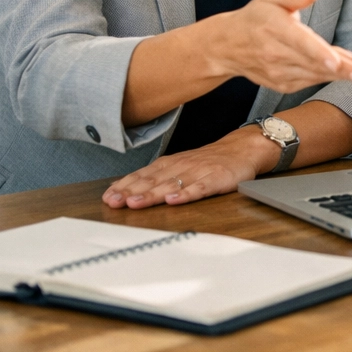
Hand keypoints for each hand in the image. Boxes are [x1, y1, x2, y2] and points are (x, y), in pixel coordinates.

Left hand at [103, 125, 278, 208]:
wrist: (243, 148)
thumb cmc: (208, 160)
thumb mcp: (179, 164)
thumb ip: (154, 177)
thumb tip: (122, 188)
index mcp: (170, 164)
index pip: (142, 175)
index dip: (124, 186)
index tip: (108, 197)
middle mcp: (181, 167)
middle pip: (153, 181)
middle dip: (132, 192)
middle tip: (115, 202)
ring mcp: (199, 172)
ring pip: (172, 184)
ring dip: (152, 194)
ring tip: (136, 203)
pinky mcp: (217, 178)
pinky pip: (200, 187)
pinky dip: (187, 193)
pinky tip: (175, 200)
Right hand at [203, 0, 351, 92]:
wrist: (227, 46)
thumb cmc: (254, 19)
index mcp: (276, 29)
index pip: (300, 43)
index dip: (319, 54)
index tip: (337, 62)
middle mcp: (276, 54)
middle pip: (313, 64)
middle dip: (342, 70)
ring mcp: (278, 72)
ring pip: (314, 75)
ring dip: (341, 76)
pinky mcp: (282, 84)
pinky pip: (309, 81)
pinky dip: (327, 77)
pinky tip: (346, 72)